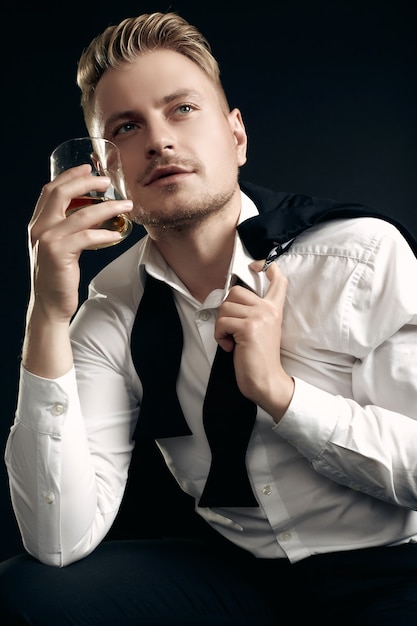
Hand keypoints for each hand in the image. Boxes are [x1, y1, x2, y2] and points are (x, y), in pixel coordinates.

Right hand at [28, 164, 132, 321]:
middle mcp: (39, 228)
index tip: (87, 167)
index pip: (50, 190)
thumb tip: (94, 212)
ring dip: (108, 207)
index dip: (69, 175)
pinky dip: (105, 233)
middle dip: (86, 182)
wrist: (49, 304)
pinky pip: (87, 237)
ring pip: (81, 214)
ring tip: (126, 205)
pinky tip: (117, 234)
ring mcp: (48, 240)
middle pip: (61, 193)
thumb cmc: (58, 276)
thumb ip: (69, 228)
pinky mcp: (59, 254)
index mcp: (37, 223)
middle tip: (107, 181)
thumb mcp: (60, 246)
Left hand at [214, 260, 293, 421]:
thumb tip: (231, 296)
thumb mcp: (262, 329)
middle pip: (235, 291)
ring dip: (221, 325)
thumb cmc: (259, 358)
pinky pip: (222, 322)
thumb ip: (254, 311)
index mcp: (274, 309)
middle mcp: (269, 309)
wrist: (266, 380)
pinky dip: (220, 336)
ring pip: (225, 306)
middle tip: (231, 328)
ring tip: (231, 339)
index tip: (255, 266)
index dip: (266, 266)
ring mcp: (260, 317)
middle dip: (225, 310)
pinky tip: (230, 347)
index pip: (278, 278)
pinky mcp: (248, 328)